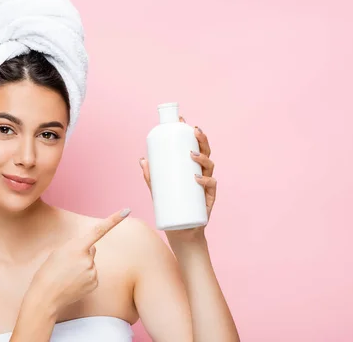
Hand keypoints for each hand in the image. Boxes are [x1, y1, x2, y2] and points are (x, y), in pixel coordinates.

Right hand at [26, 208, 131, 315]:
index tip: (127, 211)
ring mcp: (93, 272)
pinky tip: (74, 282)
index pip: (99, 230)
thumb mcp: (58, 252)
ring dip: (83, 266)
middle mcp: (88, 259)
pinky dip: (85, 277)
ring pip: (91, 263)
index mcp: (77, 247)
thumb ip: (76, 245)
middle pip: (92, 249)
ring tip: (68, 275)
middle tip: (68, 263)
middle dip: (83, 253)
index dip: (114, 220)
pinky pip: (92, 274)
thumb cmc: (49, 271)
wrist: (46, 296)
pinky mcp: (95, 283)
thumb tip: (90, 247)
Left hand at [139, 115, 216, 241]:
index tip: (182, 120)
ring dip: (202, 157)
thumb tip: (142, 160)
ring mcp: (206, 185)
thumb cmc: (172, 207)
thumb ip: (151, 176)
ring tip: (191, 154)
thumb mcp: (158, 190)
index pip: (194, 146)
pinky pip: (211, 186)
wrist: (181, 232)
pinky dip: (205, 180)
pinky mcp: (209, 199)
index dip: (190, 132)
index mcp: (192, 168)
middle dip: (202, 138)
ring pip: (210, 166)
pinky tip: (197, 178)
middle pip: (206, 152)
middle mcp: (201, 173)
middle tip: (194, 130)